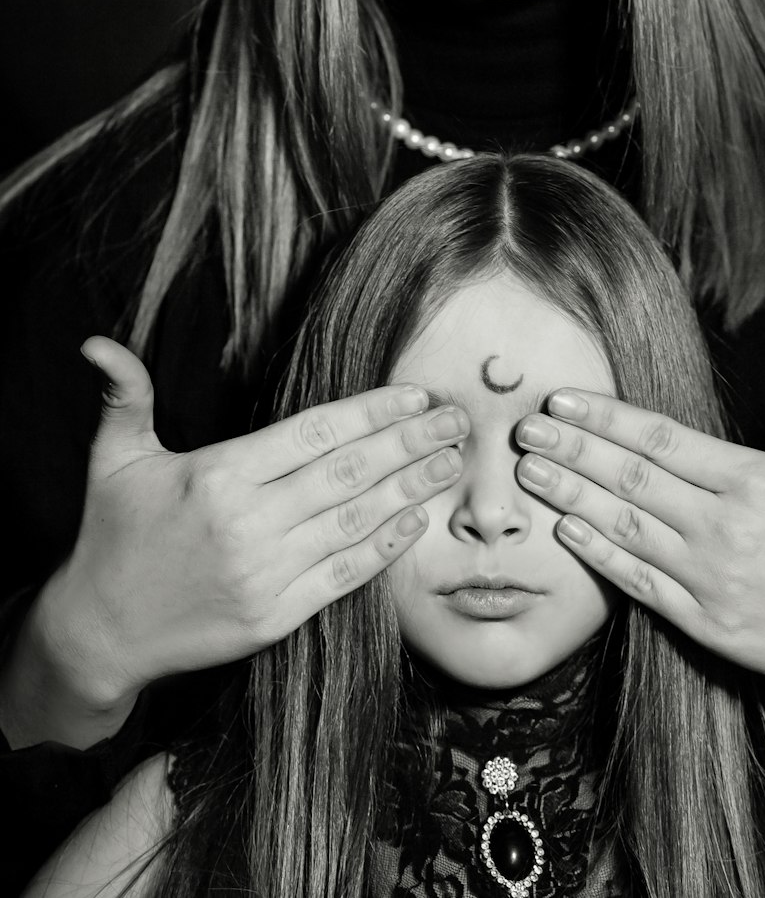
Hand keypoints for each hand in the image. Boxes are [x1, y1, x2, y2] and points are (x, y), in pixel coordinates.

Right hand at [6, 337, 466, 743]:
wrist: (99, 633)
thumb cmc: (113, 535)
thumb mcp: (114, 458)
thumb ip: (124, 395)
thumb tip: (97, 342)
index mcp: (218, 476)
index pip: (313, 433)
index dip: (370, 412)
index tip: (414, 394)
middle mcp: (248, 524)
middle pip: (348, 473)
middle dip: (410, 442)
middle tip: (457, 418)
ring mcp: (265, 574)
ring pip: (356, 522)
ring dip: (412, 489)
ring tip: (452, 461)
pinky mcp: (275, 617)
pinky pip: (344, 576)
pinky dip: (386, 548)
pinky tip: (417, 521)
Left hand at [515, 319, 764, 763]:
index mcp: (757, 479)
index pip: (664, 439)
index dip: (606, 417)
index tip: (561, 400)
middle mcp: (725, 526)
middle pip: (631, 478)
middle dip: (571, 450)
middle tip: (519, 428)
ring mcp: (712, 578)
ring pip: (625, 529)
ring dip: (571, 497)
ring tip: (527, 474)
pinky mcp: (709, 625)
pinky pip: (641, 586)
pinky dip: (600, 557)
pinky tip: (567, 532)